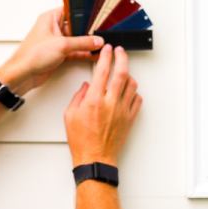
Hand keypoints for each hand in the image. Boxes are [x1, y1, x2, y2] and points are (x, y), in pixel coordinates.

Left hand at [0, 6, 103, 95]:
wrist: (23, 74)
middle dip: (88, 30)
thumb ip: (82, 43)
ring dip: (87, 43)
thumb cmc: (31, 55)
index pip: (71, 9)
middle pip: (76, 25)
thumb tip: (96, 41)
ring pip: (76, 39)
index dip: (84, 12)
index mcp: (50, 18)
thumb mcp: (62, 45)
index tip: (97, 15)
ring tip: (101, 44)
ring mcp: (56, 41)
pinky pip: (74, 50)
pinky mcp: (58, 53)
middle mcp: (53, 28)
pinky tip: (93, 54)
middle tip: (101, 32)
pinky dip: (83, 52)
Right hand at [64, 45, 141, 167]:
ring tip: (123, 72)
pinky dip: (134, 92)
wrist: (95, 158)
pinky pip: (137, 100)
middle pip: (122, 73)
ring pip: (132, 85)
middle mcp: (110, 103)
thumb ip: (78, 97)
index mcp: (94, 100)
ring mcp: (122, 111)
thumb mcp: (70, 116)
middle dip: (122, 57)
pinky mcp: (129, 119)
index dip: (105, 56)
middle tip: (120, 52)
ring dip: (128, 75)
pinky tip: (128, 92)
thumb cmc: (82, 141)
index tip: (106, 50)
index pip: (102, 70)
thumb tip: (86, 87)